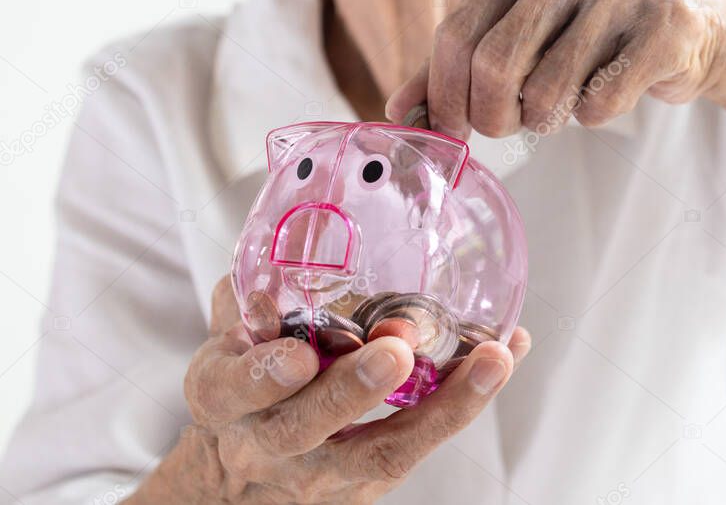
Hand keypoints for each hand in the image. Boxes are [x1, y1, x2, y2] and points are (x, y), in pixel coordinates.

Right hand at [129, 276, 530, 504]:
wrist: (239, 473)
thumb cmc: (243, 385)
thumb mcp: (226, 341)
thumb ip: (247, 298)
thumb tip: (286, 245)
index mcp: (222, 396)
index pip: (233, 390)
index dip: (264, 377)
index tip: (298, 356)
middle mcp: (268, 442)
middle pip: (307, 428)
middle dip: (353, 391)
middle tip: (396, 352)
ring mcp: (320, 472)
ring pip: (383, 450)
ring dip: (442, 406)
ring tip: (490, 361)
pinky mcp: (367, 483)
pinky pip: (422, 443)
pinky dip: (465, 401)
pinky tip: (502, 358)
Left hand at [386, 0, 725, 139]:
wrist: (685, 27)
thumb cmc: (584, 34)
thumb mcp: (514, 36)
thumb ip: (454, 68)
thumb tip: (398, 111)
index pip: (456, 35)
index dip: (445, 97)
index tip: (452, 128)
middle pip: (497, 65)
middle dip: (493, 117)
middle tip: (504, 127)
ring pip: (550, 90)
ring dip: (546, 119)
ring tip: (560, 105)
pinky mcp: (666, 21)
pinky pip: (601, 101)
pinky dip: (593, 116)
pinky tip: (606, 93)